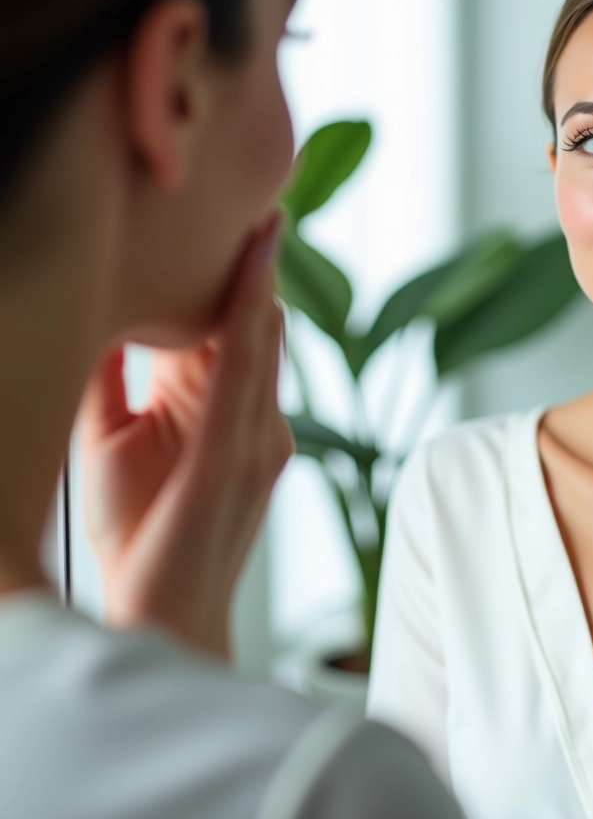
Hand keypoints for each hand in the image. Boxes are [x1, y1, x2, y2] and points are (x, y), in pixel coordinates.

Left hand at [81, 213, 293, 657]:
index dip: (240, 277)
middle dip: (258, 266)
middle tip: (258, 202)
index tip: (240, 224)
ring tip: (260, 225)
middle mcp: (258, 418)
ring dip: (258, 283)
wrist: (163, 615)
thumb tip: (104, 312)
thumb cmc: (142, 533)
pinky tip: (249, 287)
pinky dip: (249, 328)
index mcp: (227, 413)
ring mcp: (258, 437)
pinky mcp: (239, 458)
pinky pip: (248, 379)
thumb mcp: (117, 438)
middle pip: (260, 326)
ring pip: (262, 342)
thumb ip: (118, 376)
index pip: (238, 330)